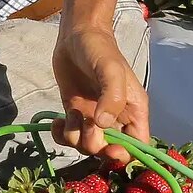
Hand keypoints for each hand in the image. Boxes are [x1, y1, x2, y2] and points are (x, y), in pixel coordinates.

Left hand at [51, 25, 148, 161]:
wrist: (75, 37)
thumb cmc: (100, 51)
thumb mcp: (111, 70)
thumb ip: (111, 97)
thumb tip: (103, 124)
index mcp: (133, 112)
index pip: (136, 147)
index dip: (124, 155)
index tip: (108, 149)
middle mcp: (114, 119)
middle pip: (108, 151)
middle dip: (95, 146)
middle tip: (85, 125)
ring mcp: (92, 117)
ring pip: (86, 146)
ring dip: (75, 138)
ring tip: (70, 115)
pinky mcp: (73, 112)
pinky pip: (68, 135)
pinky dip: (60, 134)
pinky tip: (56, 121)